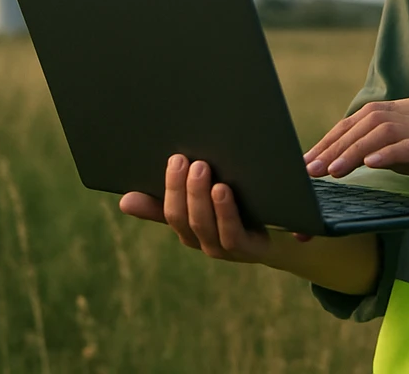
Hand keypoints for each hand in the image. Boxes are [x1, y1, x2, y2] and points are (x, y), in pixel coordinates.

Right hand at [119, 154, 271, 262]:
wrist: (284, 237)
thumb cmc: (238, 212)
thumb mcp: (204, 204)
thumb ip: (168, 201)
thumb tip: (124, 201)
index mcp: (188, 228)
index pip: (166, 210)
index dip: (163, 188)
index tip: (164, 161)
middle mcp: (202, 240)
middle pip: (182, 217)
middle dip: (179, 187)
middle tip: (181, 158)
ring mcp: (224, 248)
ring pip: (203, 225)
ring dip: (199, 196)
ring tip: (201, 168)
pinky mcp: (249, 250)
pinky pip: (231, 234)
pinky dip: (224, 212)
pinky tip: (222, 190)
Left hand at [303, 95, 408, 203]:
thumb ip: (399, 148)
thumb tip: (361, 158)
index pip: (367, 115)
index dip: (337, 136)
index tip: (314, 158)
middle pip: (367, 118)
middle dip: (334, 143)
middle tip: (309, 168)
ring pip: (381, 129)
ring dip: (350, 151)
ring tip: (330, 173)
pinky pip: (408, 144)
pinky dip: (385, 153)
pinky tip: (368, 166)